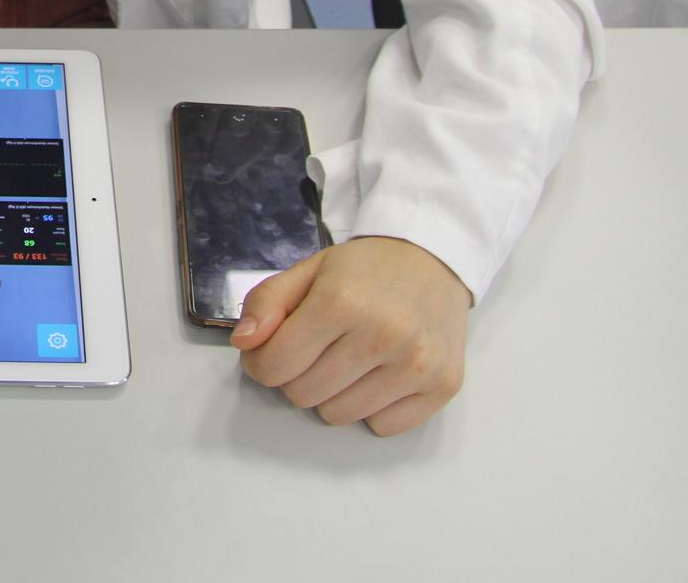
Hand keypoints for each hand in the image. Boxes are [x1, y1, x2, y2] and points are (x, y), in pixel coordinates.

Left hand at [230, 236, 471, 435]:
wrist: (433, 261)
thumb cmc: (365, 270)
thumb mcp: (308, 271)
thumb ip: (267, 303)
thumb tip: (244, 343)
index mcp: (341, 302)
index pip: (274, 366)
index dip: (261, 361)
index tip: (273, 347)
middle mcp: (383, 335)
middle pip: (303, 395)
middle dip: (297, 376)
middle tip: (316, 349)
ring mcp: (416, 365)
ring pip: (339, 416)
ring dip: (333, 394)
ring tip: (349, 359)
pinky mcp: (442, 386)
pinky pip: (382, 426)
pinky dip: (373, 407)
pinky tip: (380, 373)